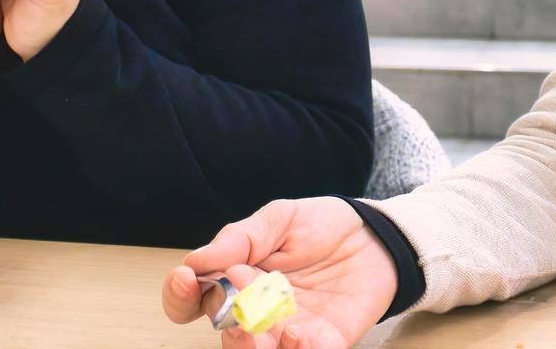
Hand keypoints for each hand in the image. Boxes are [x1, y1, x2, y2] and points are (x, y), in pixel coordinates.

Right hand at [162, 197, 398, 348]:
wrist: (376, 235)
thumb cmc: (323, 226)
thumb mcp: (280, 219)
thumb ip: (241, 238)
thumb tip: (197, 260)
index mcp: (236, 280)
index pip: (193, 300)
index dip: (179, 295)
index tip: (186, 276)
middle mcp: (256, 312)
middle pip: (222, 333)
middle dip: (224, 317)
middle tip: (240, 287)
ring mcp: (288, 331)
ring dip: (251, 345)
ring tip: (261, 321)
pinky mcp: (324, 343)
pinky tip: (300, 332)